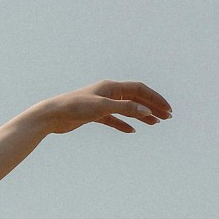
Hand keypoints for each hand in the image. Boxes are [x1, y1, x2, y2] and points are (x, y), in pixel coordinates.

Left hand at [32, 80, 172, 133]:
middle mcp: (107, 93)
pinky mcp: (93, 115)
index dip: (155, 98)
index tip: (167, 109)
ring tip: (155, 123)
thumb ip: (125, 109)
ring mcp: (100, 104)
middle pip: (135, 98)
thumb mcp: (103, 107)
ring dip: (141, 115)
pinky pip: (113, 119)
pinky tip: (131, 131)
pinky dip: (123, 124)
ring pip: (126, 109)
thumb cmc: (75, 107)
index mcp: (111, 86)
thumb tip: (147, 112)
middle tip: (167, 117)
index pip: (139, 89)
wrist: (51, 115)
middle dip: (152, 106)